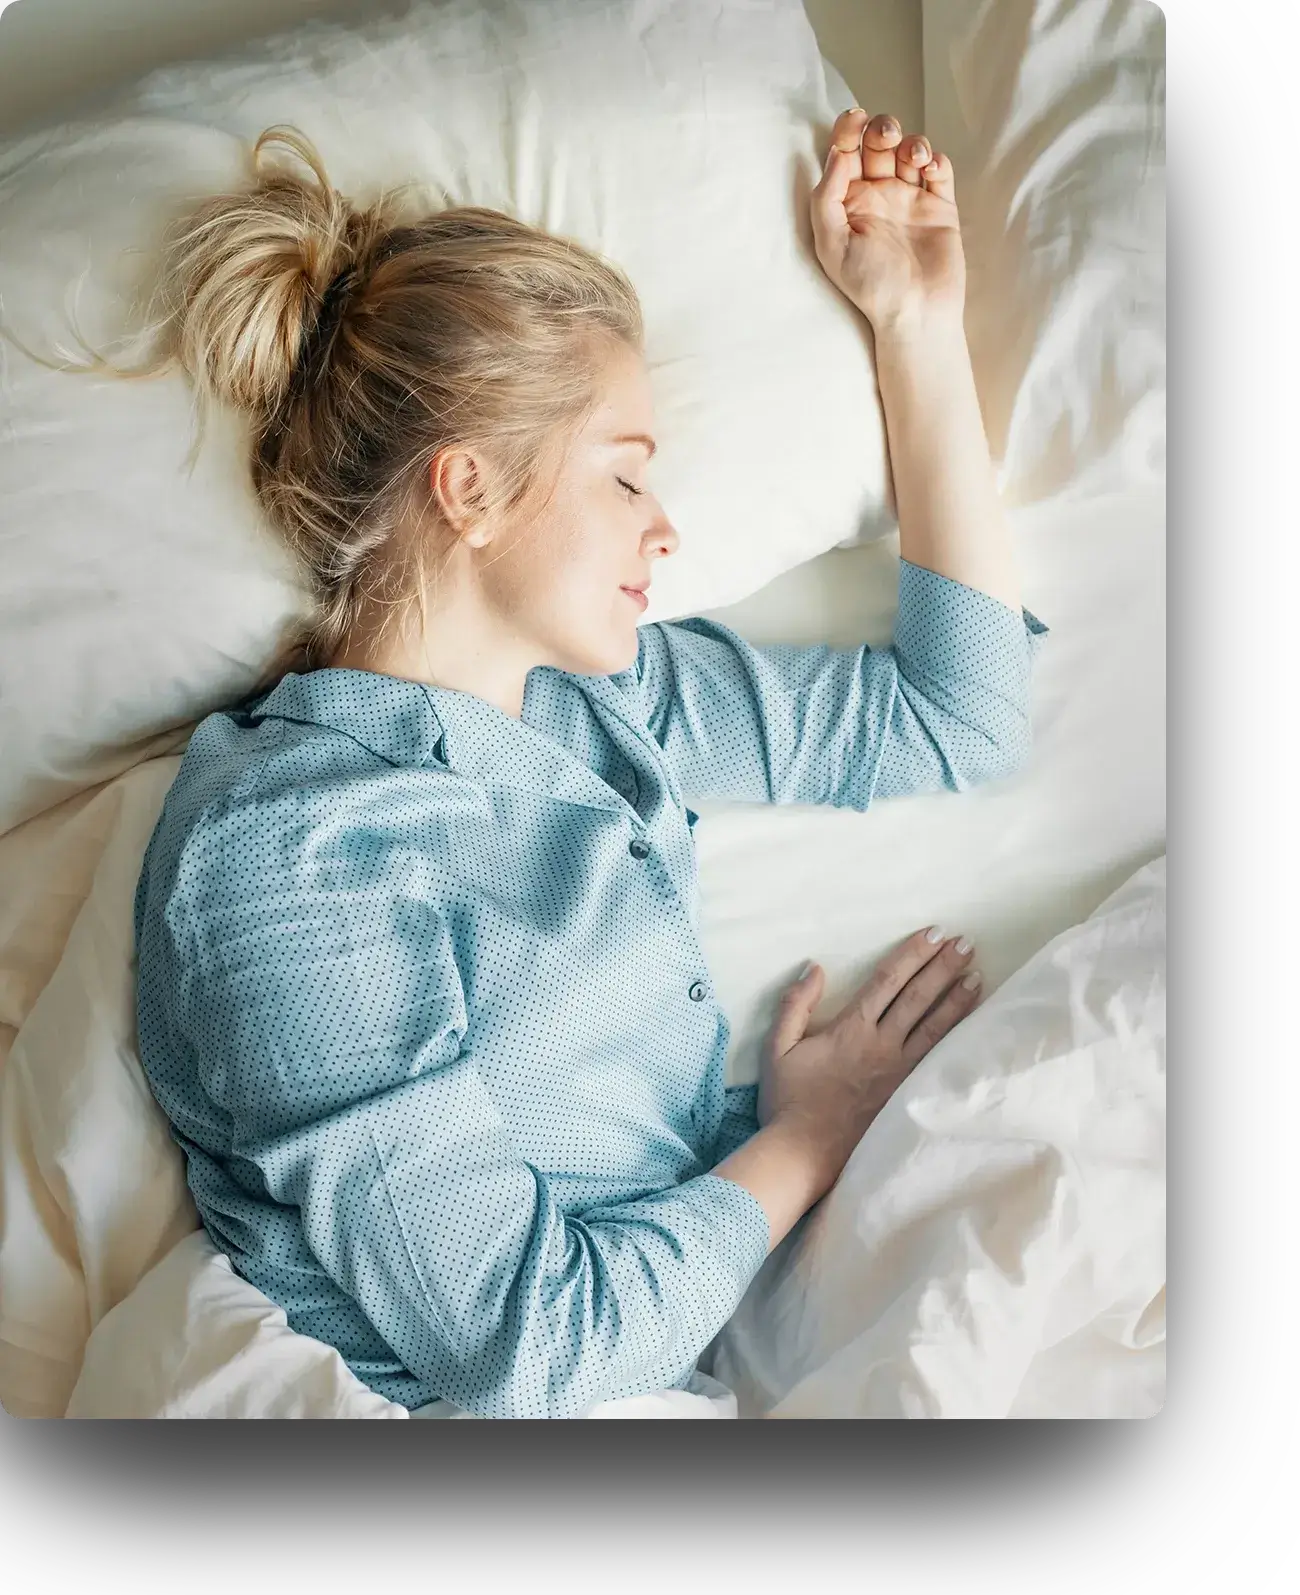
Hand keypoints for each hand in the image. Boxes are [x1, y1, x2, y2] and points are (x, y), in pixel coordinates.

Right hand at [758, 928, 981, 1190]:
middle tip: (964, 942)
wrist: (805, 1151)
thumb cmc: (789, 1099)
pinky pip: (937, 1058)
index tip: (933, 933)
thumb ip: (795, 1004)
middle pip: (918, 997)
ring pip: (935, 1026)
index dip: (912, 954)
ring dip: (957, 998)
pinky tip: (970, 1024)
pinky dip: (956, 1036)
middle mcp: (881, 1044)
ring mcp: (898, 1070)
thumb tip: (815, 968)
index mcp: (851, 1028)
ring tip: (977, 973)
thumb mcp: (777, 1047)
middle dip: (942, 967)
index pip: (888, 981)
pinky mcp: (906, 1093)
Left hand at [811, 108, 965, 334]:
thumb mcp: (832, 244)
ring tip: (913, 158)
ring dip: (912, 142)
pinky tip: (930, 169)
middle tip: (885, 137)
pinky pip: (940, 171)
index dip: (848, 128)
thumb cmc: (871, 286)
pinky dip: (936, 160)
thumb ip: (827, 197)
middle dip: (882, 129)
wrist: (916, 313)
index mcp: (849, 203)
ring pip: (910, 151)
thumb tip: (837, 153)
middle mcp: (879, 197)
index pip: (846, 153)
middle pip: (879, 144)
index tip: (855, 118)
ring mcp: (911, 200)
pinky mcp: (940, 207)